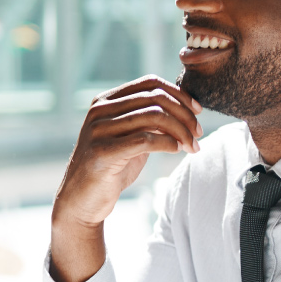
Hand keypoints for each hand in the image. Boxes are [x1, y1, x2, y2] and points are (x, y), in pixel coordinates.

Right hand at [55, 75, 201, 227]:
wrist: (81, 199)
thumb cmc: (111, 168)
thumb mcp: (129, 137)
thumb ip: (146, 120)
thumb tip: (183, 107)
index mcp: (105, 101)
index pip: (149, 82)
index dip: (179, 94)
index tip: (198, 111)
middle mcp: (99, 111)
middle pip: (155, 98)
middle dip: (185, 115)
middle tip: (198, 133)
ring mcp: (98, 130)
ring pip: (153, 116)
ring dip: (181, 131)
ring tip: (192, 146)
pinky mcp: (101, 152)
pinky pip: (145, 140)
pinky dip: (168, 143)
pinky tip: (176, 151)